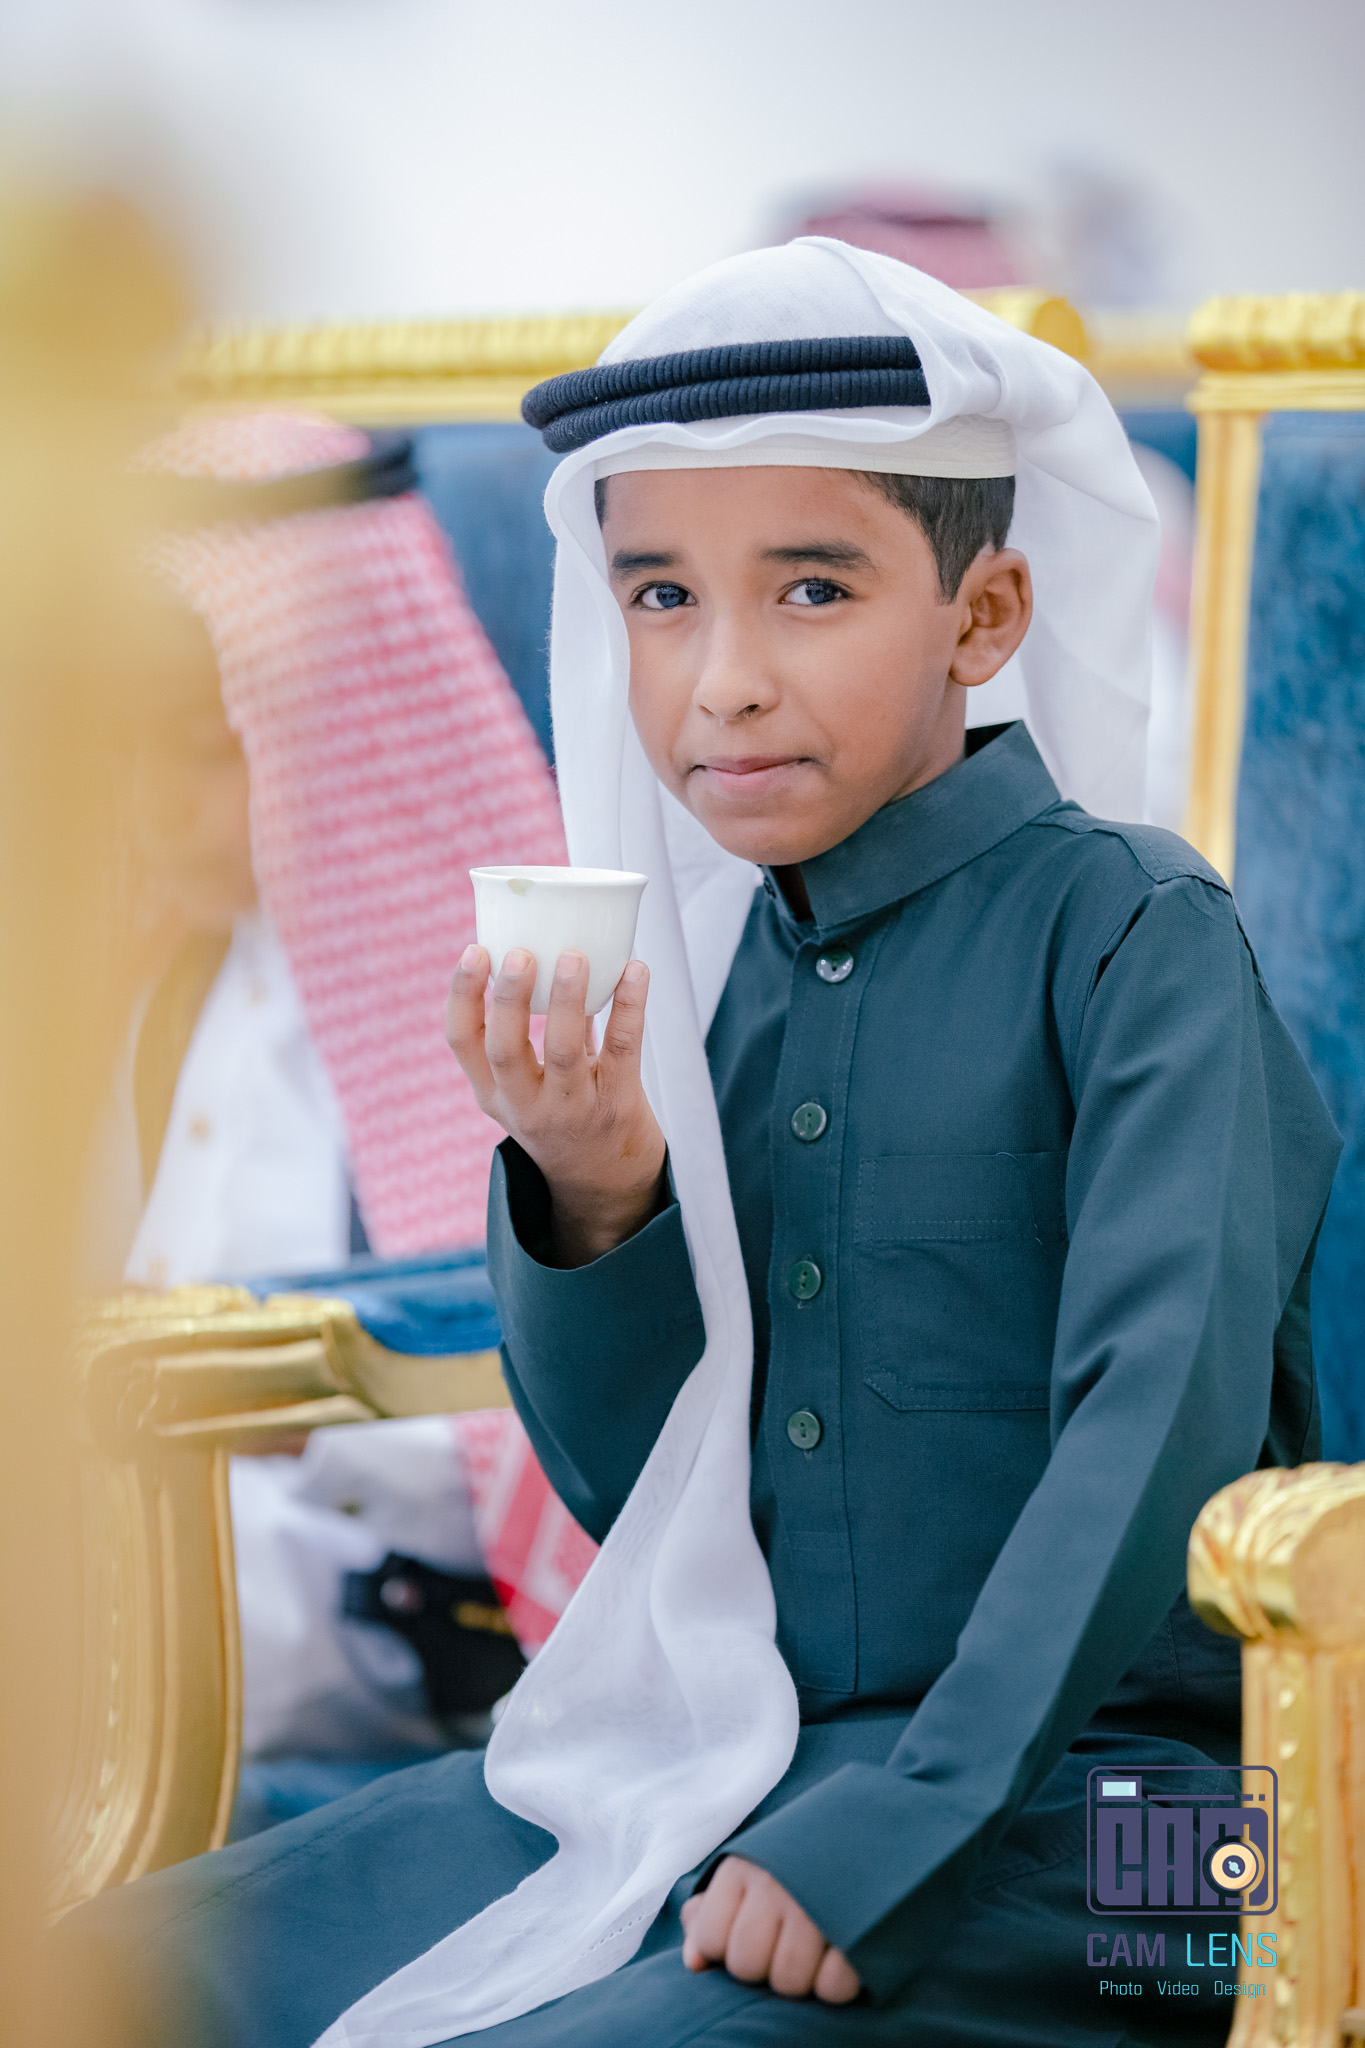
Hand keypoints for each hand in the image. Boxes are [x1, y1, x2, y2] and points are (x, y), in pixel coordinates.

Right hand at [446, 944, 665, 1267]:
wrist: (605, 1184)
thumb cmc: (563, 1113)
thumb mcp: (526, 1086)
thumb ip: (528, 1031)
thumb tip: (541, 945)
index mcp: (493, 1093)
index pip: (462, 1042)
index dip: (463, 995)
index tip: (475, 950)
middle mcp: (525, 1106)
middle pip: (505, 1049)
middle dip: (509, 998)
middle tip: (520, 952)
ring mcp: (572, 1109)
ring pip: (563, 1052)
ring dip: (567, 999)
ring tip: (574, 955)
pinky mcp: (617, 1106)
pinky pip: (621, 1050)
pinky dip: (628, 1006)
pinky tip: (636, 970)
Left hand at [680, 1857, 860, 2003]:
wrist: (875, 1819)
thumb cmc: (799, 1858)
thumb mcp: (749, 1870)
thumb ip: (711, 1914)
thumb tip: (694, 1963)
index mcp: (743, 1866)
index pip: (710, 1938)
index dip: (726, 1948)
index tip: (751, 1931)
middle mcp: (775, 1884)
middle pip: (747, 1966)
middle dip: (765, 1966)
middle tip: (787, 1942)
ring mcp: (816, 1905)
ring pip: (789, 1981)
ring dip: (802, 1978)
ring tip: (815, 1949)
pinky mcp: (858, 1927)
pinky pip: (833, 1987)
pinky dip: (837, 1983)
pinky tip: (842, 1955)